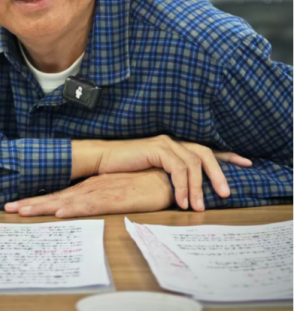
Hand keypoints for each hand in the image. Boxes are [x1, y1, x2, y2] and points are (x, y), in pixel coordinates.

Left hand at [5, 170, 174, 217]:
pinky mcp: (115, 197)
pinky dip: (74, 208)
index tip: (17, 206)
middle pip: (57, 197)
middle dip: (32, 203)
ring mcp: (102, 190)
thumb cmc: (142, 186)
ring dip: (45, 205)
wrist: (165, 177)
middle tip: (8, 207)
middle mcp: (91, 186)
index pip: (60, 195)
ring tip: (23, 210)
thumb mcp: (116, 194)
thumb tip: (81, 209)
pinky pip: (91, 204)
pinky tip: (61, 212)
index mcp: (90, 186)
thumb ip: (100, 200)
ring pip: (68, 200)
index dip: (38, 200)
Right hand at [72, 135, 251, 210]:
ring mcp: (166, 143)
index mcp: (176, 147)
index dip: (228, 156)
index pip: (207, 150)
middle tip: (226, 194)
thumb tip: (193, 195)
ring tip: (198, 208)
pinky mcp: (157, 148)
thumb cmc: (126, 171)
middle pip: (206, 153)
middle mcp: (174, 141)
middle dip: (219, 174)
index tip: (247, 163)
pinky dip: (182, 186)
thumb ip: (173, 178)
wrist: (103, 161)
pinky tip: (181, 202)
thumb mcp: (155, 176)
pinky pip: (178, 168)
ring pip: (194, 163)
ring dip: (198, 187)